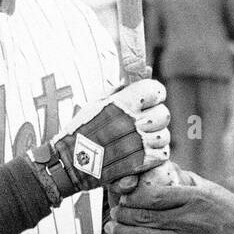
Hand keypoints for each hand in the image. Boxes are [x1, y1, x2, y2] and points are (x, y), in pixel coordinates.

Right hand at [31, 79, 169, 197]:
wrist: (69, 162)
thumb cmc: (82, 129)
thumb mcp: (98, 102)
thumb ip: (123, 88)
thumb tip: (146, 70)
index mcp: (122, 103)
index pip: (156, 90)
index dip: (155, 94)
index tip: (148, 100)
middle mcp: (131, 122)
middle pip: (163, 114)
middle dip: (155, 118)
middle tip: (142, 123)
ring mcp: (137, 143)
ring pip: (164, 136)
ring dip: (155, 138)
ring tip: (138, 139)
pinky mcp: (141, 162)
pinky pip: (162, 153)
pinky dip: (155, 154)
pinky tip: (142, 152)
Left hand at [105, 172, 233, 233]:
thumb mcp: (213, 190)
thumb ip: (188, 181)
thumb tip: (168, 169)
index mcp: (192, 198)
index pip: (152, 195)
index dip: (131, 196)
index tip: (124, 194)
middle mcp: (186, 219)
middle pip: (142, 216)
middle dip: (121, 214)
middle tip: (114, 212)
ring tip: (113, 229)